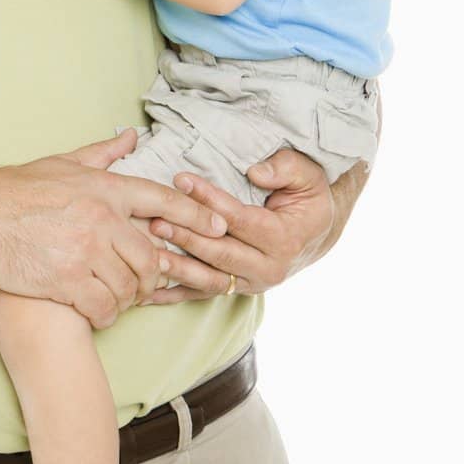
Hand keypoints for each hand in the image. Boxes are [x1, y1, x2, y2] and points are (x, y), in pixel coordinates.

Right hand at [0, 129, 229, 328]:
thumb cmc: (20, 188)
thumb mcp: (65, 163)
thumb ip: (103, 153)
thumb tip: (131, 136)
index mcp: (104, 189)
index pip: (162, 201)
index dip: (195, 216)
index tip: (219, 227)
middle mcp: (101, 219)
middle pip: (151, 256)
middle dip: (155, 275)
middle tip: (147, 284)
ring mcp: (84, 252)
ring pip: (129, 286)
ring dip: (128, 298)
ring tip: (117, 299)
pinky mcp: (66, 281)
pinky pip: (103, 307)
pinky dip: (106, 315)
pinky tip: (98, 312)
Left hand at [138, 148, 336, 302]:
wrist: (315, 231)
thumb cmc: (307, 197)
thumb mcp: (305, 175)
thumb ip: (283, 169)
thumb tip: (255, 172)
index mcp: (284, 239)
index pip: (240, 219)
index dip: (210, 200)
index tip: (181, 180)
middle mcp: (269, 268)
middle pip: (221, 253)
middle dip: (187, 237)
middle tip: (156, 220)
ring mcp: (252, 283)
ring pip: (210, 280)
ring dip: (178, 269)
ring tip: (149, 253)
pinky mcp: (238, 289)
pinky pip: (203, 295)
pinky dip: (176, 295)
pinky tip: (149, 292)